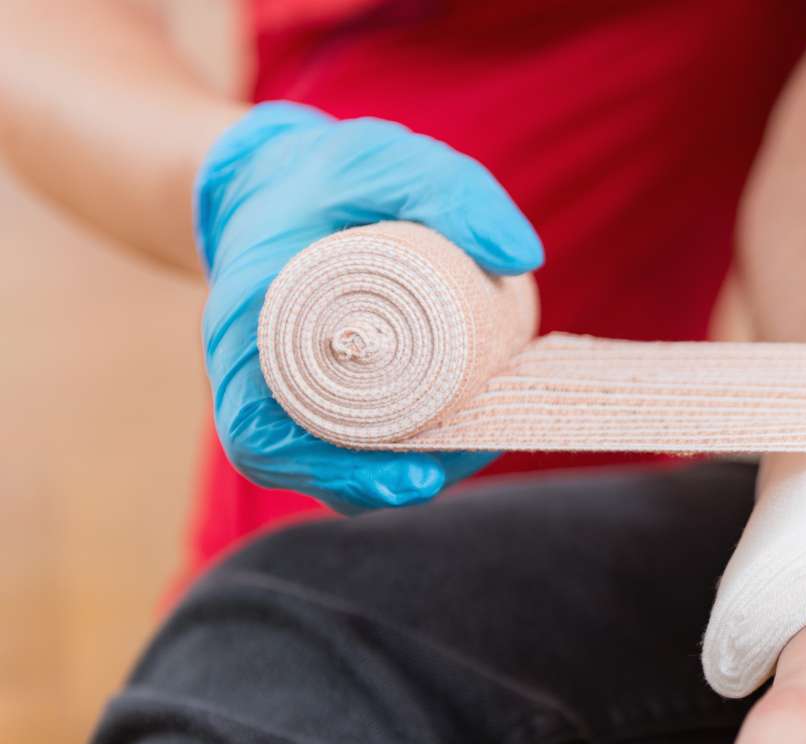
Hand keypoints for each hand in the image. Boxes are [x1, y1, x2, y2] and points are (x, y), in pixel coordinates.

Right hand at [195, 102, 543, 511]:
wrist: (276, 179)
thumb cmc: (326, 174)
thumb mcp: (382, 160)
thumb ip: (450, 190)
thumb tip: (520, 257)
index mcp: (246, 325)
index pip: (261, 432)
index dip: (331, 472)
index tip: (414, 477)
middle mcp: (254, 372)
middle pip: (309, 464)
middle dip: (388, 481)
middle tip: (468, 456)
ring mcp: (283, 389)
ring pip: (332, 461)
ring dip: (402, 471)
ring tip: (478, 445)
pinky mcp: (317, 391)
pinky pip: (349, 442)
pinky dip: (402, 449)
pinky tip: (463, 435)